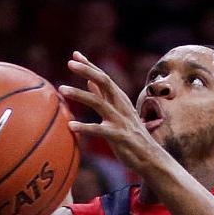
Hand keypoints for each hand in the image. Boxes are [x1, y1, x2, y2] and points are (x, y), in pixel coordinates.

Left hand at [59, 51, 159, 172]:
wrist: (151, 159)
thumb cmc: (133, 137)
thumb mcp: (120, 114)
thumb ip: (104, 97)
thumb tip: (90, 81)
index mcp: (121, 100)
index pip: (105, 78)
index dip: (90, 66)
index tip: (75, 54)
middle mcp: (121, 107)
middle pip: (105, 82)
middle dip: (87, 71)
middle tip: (70, 63)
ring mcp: (121, 121)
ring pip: (99, 103)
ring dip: (80, 94)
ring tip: (62, 89)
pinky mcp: (119, 137)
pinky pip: (99, 130)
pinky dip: (85, 128)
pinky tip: (71, 126)